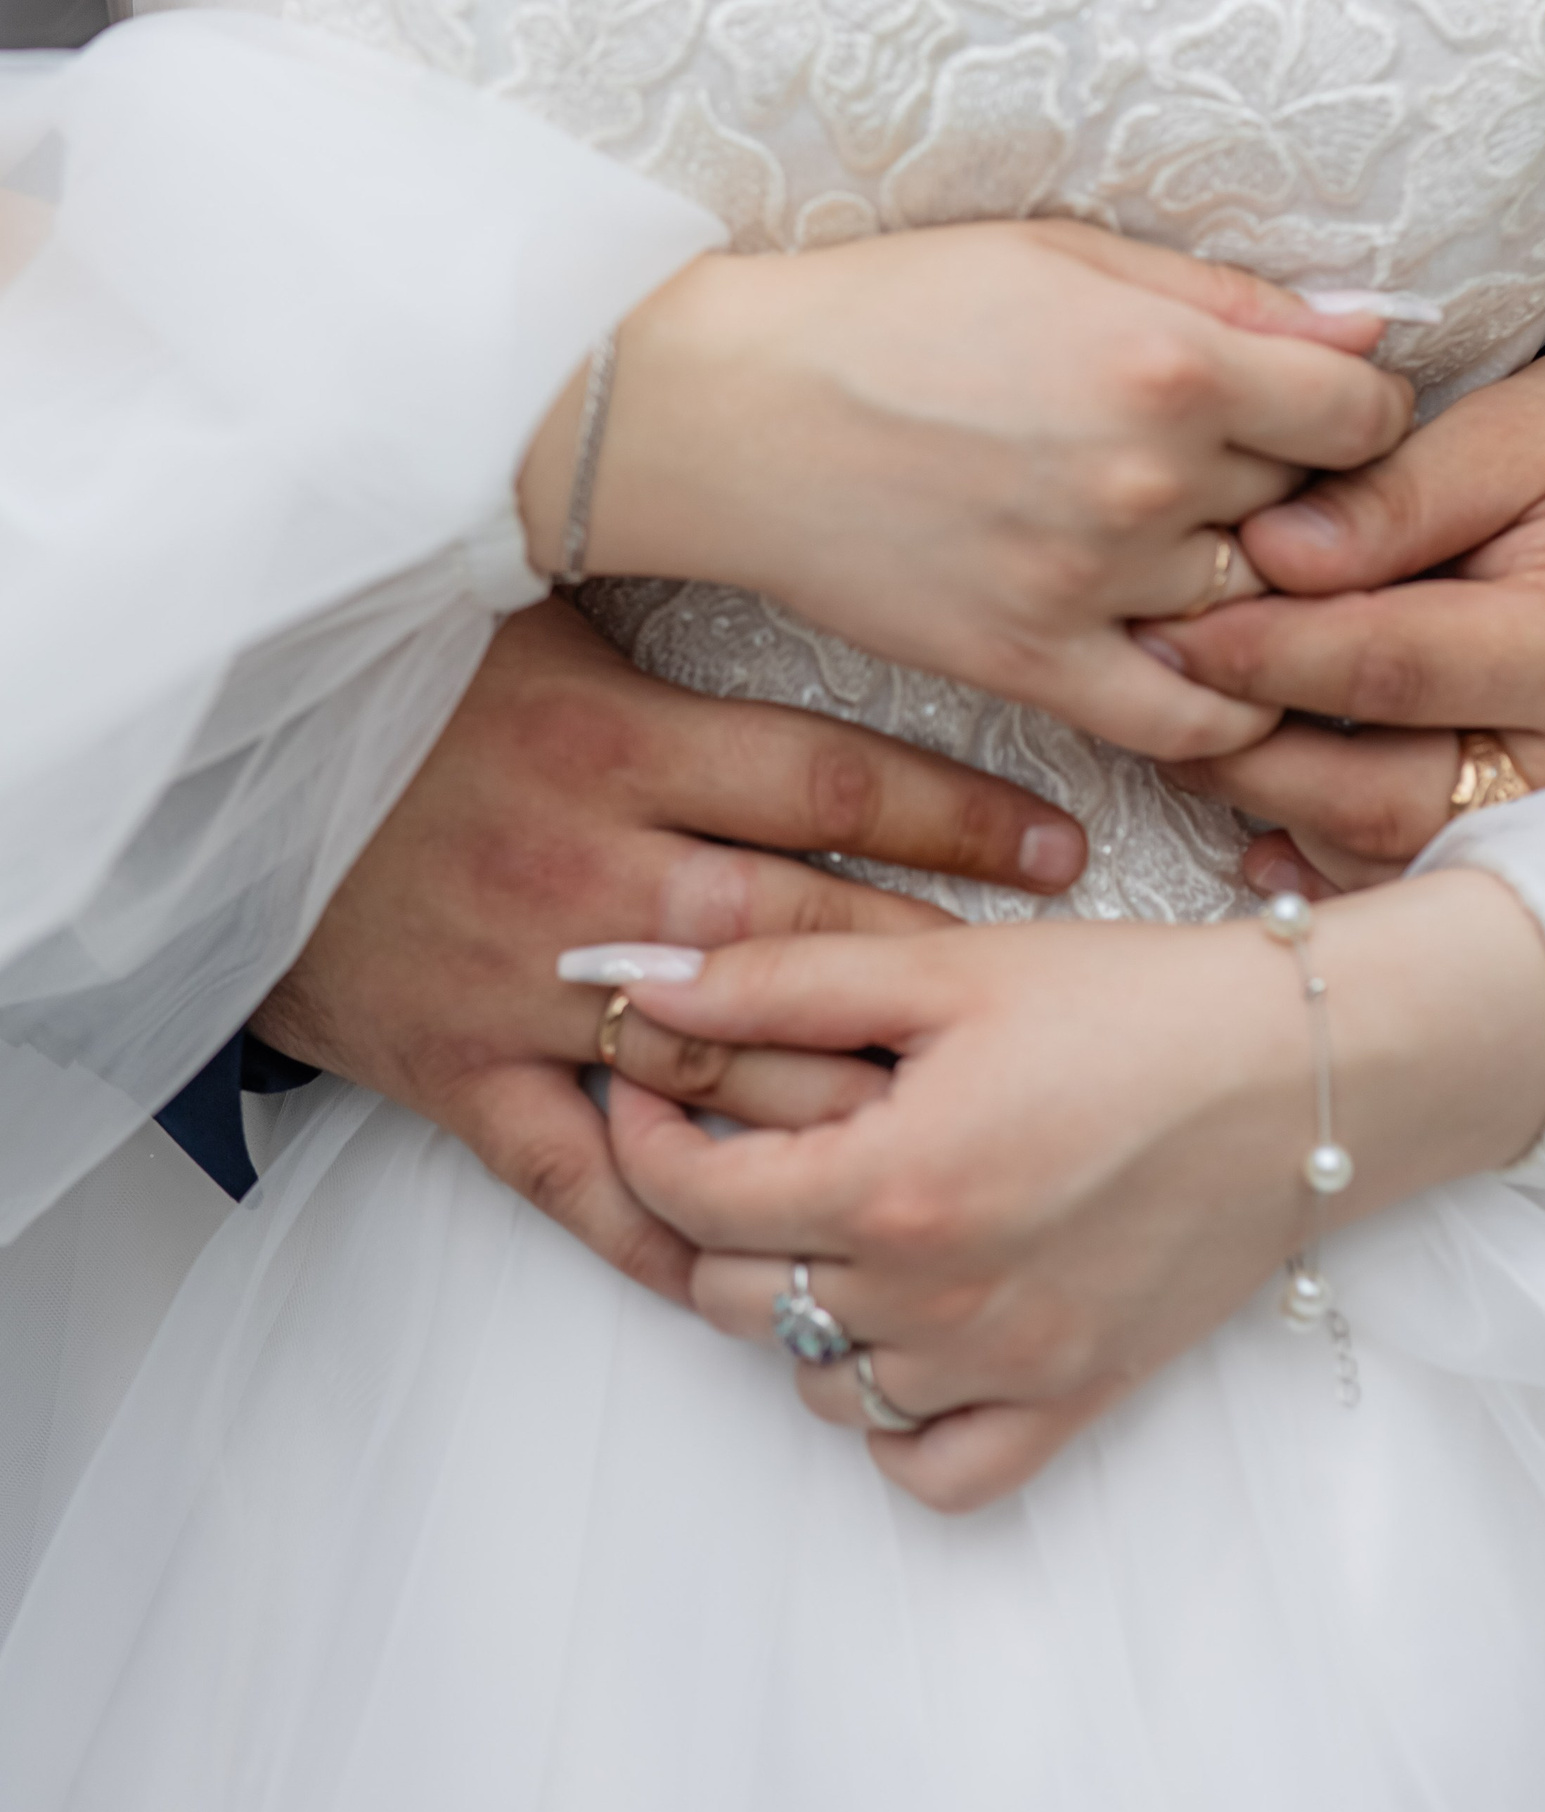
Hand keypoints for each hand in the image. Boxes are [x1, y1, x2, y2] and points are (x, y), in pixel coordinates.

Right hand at [250, 595, 1086, 1300]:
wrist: (213, 766)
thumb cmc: (395, 681)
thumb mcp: (531, 608)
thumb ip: (670, 613)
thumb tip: (826, 548)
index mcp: (620, 741)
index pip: (834, 779)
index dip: (963, 818)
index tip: (1064, 850)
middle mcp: (592, 868)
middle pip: (806, 934)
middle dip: (941, 976)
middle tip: (1054, 1014)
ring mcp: (525, 982)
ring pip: (718, 1066)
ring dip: (839, 1106)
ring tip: (956, 1135)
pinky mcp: (458, 1071)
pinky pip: (577, 1179)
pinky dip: (665, 1231)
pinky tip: (759, 1262)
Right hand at [519, 223, 1411, 763]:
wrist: (728, 412)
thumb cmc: (889, 310)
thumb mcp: (1062, 253)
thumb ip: (1228, 297)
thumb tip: (1367, 331)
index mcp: (1170, 363)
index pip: (1363, 417)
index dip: (1355, 414)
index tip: (1318, 414)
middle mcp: (1148, 479)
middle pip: (1313, 509)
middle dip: (1296, 488)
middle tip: (1245, 474)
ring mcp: (1092, 583)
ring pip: (1254, 607)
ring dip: (1247, 583)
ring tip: (1193, 546)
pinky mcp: (1031, 663)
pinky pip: (1183, 719)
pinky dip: (1219, 700)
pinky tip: (1200, 659)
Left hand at [604, 867, 1544, 1510]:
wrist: (1307, 1068)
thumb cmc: (1135, 1001)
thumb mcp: (946, 963)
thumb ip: (778, 980)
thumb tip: (632, 981)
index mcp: (892, 1182)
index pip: (688, 1197)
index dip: (639, 1133)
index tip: (644, 1082)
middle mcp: (937, 1298)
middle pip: (735, 1298)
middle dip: (702, 1216)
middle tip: (732, 1141)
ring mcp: (1005, 1364)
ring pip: (818, 1383)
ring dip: (795, 1308)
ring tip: (829, 1217)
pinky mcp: (1073, 1397)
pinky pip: (931, 1469)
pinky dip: (890, 1417)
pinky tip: (903, 1330)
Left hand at [1143, 349, 1544, 889]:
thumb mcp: (1515, 433)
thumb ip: (1391, 498)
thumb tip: (1268, 555)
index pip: (1391, 666)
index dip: (1266, 652)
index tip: (1171, 632)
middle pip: (1387, 792)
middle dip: (1253, 752)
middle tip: (1156, 702)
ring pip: (1402, 848)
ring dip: (1283, 806)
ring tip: (1189, 744)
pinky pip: (1436, 870)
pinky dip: (1340, 855)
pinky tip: (1264, 822)